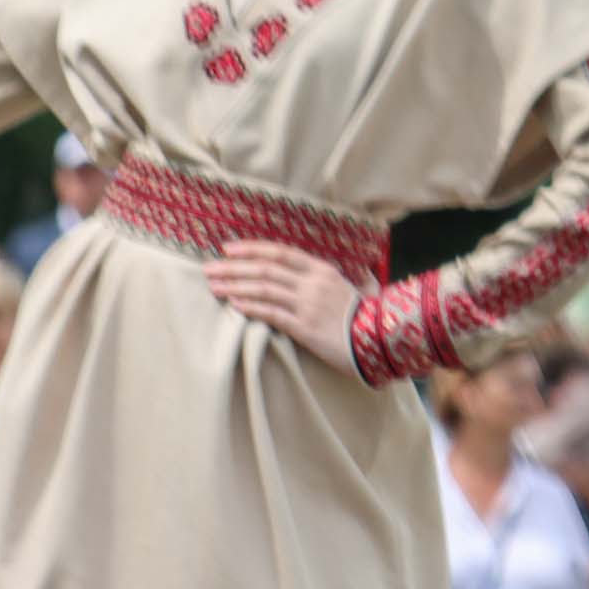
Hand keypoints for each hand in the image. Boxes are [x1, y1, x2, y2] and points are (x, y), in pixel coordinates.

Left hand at [204, 240, 361, 373]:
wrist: (380, 340)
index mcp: (322, 269)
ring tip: (213, 287)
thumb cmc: (370, 314)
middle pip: (265, 269)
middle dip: (233, 268)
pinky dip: (251, 307)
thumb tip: (360, 266)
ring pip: (264, 290)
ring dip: (235, 287)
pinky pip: (272, 314)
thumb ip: (353, 274)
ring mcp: (307, 304)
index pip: (280, 252)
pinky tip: (234, 305)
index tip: (227, 248)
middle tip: (208, 268)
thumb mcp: (362, 286)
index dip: (251, 248)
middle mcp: (312, 283)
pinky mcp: (304, 327)